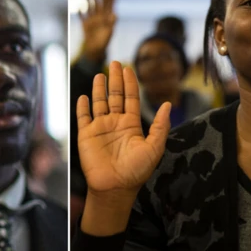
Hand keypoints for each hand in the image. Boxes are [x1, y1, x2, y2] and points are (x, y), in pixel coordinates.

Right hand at [76, 61, 170, 196]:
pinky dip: (82, 106)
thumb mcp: (154, 148)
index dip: (130, 83)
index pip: (130, 98)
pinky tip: (83, 96)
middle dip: (115, 79)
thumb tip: (167, 105)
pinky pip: (83, 117)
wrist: (115, 187)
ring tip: (100, 74)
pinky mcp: (86, 135)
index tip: (128, 68)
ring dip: (99, 89)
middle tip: (115, 62)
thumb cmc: (136, 170)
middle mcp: (115, 123)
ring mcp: (100, 128)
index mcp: (131, 124)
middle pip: (115, 95)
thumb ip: (160, 126)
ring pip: (99, 103)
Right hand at [79, 0, 116, 63]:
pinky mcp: (85, 25)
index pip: (108, 4)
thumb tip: (115, 14)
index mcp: (107, 17)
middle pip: (98, 4)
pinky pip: (82, 17)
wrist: (96, 50)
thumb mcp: (109, 31)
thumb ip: (111, 22)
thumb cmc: (104, 41)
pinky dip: (80, 12)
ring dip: (88, 0)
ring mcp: (91, 20)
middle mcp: (99, 17)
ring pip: (89, 8)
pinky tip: (79, 7)